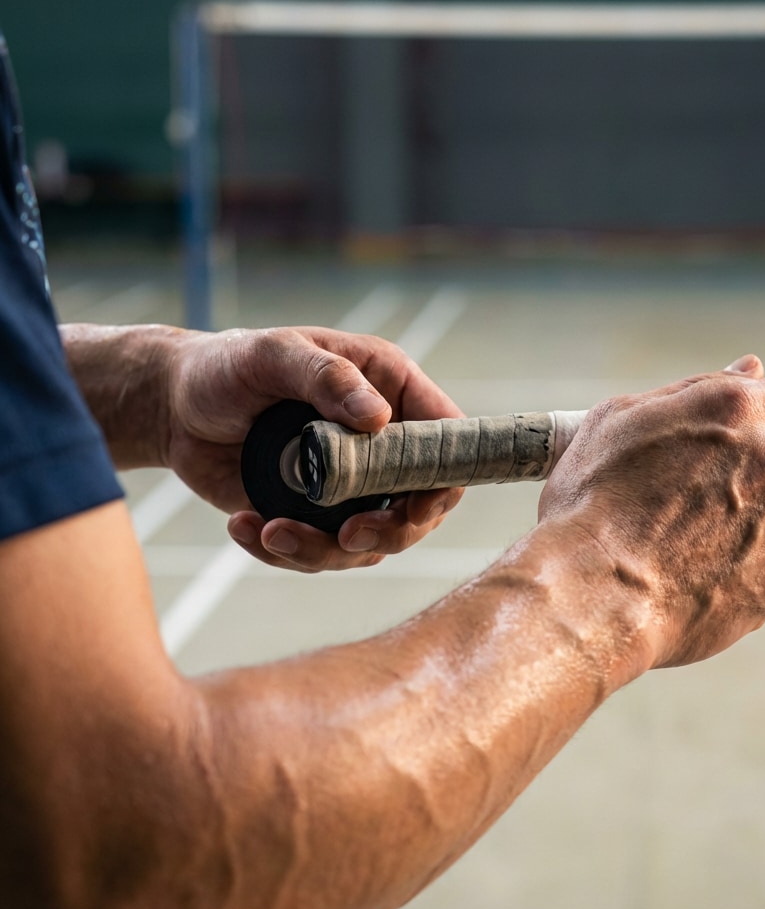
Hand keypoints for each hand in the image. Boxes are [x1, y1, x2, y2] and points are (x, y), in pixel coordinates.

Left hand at [164, 326, 464, 570]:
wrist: (175, 405)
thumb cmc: (229, 364)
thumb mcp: (274, 355)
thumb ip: (328, 379)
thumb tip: (380, 418)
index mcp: (389, 390)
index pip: (446, 442)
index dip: (442, 481)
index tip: (413, 507)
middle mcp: (380, 442)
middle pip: (419, 506)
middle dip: (388, 532)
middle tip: (345, 538)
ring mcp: (349, 484)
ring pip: (369, 542)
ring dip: (324, 553)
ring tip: (270, 533)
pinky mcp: (312, 515)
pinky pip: (319, 553)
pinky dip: (284, 553)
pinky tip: (246, 527)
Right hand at [538, 355, 764, 672]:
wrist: (591, 594)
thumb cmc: (590, 502)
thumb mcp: (619, 420)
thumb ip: (695, 390)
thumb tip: (751, 369)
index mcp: (735, 409)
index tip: (750, 439)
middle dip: (757, 475)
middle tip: (696, 500)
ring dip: (747, 525)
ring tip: (682, 547)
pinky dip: (743, 570)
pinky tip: (693, 578)